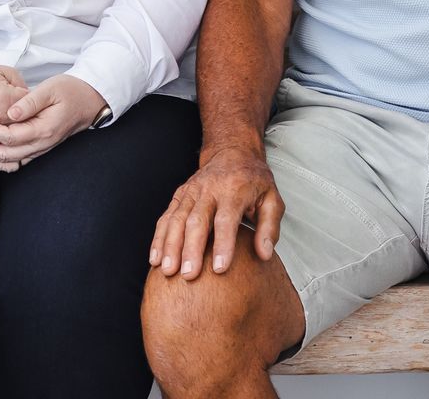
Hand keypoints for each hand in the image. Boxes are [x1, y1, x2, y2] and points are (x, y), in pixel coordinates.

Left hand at [0, 75, 105, 169]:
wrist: (89, 101)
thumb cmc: (70, 91)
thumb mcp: (50, 89)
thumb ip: (30, 102)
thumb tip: (10, 112)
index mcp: (44, 129)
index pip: (10, 137)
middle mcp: (42, 144)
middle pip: (6, 155)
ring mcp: (40, 149)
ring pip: (9, 162)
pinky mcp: (37, 148)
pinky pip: (14, 160)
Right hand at [148, 142, 283, 278]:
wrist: (232, 152)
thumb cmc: (254, 181)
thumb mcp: (272, 200)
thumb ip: (269, 228)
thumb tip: (264, 255)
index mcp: (234, 190)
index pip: (226, 219)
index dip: (223, 244)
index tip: (219, 268)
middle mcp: (209, 190)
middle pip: (196, 221)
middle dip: (190, 249)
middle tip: (189, 275)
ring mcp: (191, 192)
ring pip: (176, 219)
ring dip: (170, 245)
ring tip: (167, 270)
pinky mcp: (179, 195)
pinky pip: (166, 217)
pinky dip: (159, 238)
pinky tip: (155, 258)